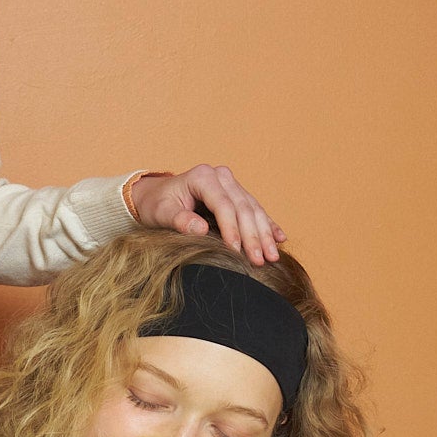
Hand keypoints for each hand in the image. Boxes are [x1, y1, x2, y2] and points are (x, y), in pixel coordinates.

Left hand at [132, 165, 285, 264]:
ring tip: (272, 256)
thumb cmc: (157, 204)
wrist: (157, 195)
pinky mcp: (236, 194)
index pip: (223, 205)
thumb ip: (179, 220)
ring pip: (254, 209)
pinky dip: (268, 224)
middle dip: (253, 236)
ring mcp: (231, 184)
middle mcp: (221, 176)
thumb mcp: (161, 212)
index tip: (237, 252)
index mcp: (203, 176)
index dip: (232, 229)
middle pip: (243, 207)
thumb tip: (201, 229)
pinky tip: (280, 238)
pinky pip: (256, 209)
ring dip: (264, 234)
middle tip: (259, 260)